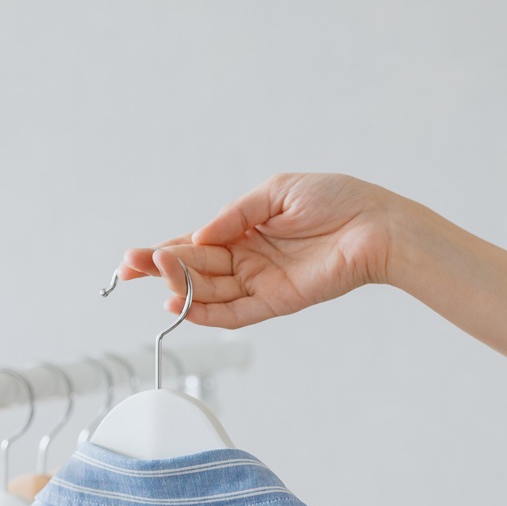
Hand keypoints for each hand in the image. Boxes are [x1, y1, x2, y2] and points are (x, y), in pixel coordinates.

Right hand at [116, 173, 395, 328]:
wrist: (374, 225)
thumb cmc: (335, 201)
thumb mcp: (276, 192)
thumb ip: (235, 214)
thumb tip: (200, 234)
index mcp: (244, 230)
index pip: (195, 244)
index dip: (164, 251)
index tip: (133, 259)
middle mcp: (248, 259)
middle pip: (196, 269)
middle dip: (162, 269)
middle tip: (131, 268)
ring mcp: (260, 282)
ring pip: (210, 291)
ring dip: (181, 286)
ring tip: (159, 277)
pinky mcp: (276, 302)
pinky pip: (235, 314)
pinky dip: (207, 313)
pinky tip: (182, 306)